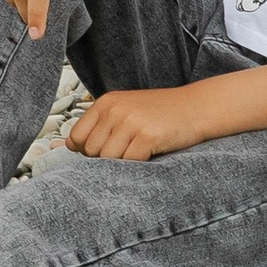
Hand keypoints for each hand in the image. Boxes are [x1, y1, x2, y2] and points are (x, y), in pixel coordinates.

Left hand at [66, 86, 213, 161]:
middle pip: (91, 152)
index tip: (108, 149)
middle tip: (129, 150)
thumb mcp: (126, 110)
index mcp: (106, 102)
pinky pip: (129, 162)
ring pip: (108, 160)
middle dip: (106, 159)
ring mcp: (131, 122)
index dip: (88, 151)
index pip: (77, 137)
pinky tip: (150, 153)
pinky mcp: (147, 136)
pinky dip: (138, 164)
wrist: (198, 107)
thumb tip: (69, 146)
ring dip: (123, 162)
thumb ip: (99, 125)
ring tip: (140, 151)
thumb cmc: (161, 113)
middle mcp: (115, 110)